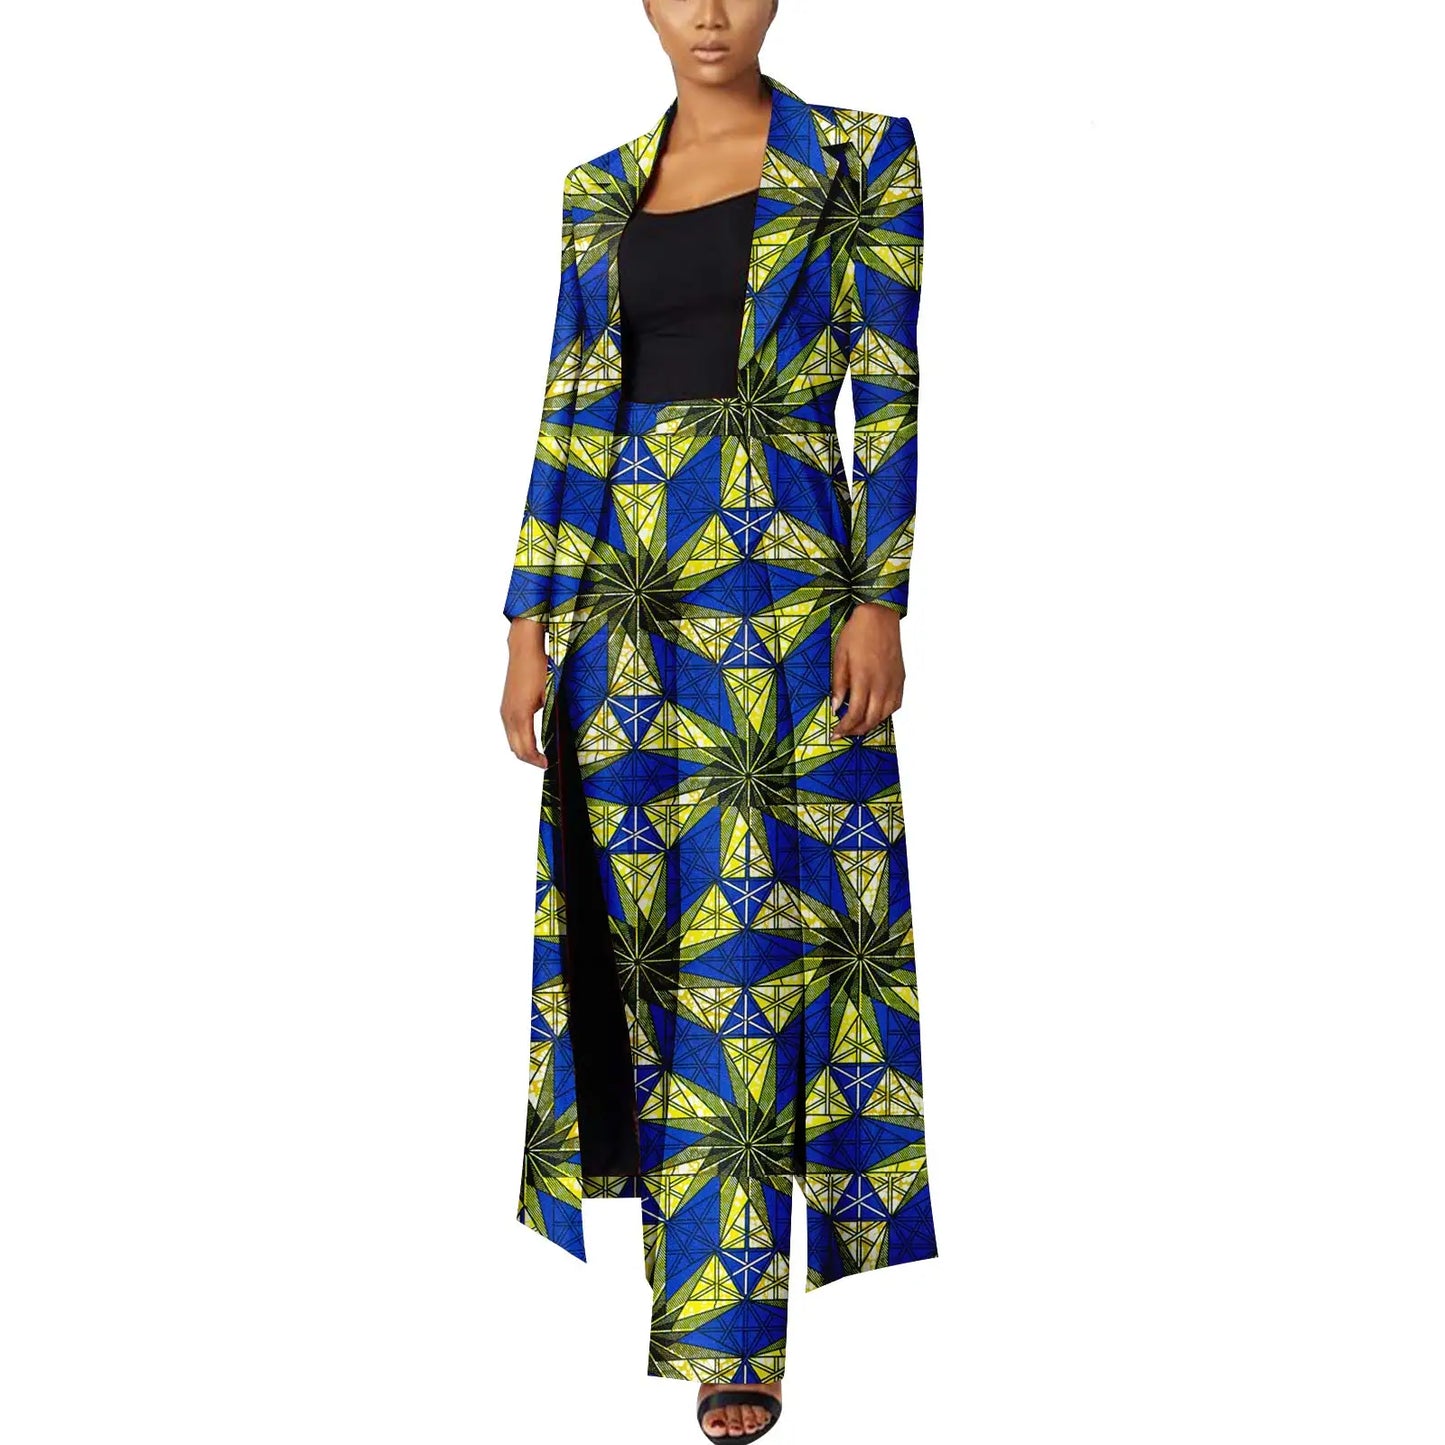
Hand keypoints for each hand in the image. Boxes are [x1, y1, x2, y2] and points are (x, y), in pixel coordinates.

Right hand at [501, 619, 548, 766]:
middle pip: (516, 749)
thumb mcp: (551, 693)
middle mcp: (508, 716)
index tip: (549, 764)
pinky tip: (531, 739)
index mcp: (520, 715)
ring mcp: (504, 711)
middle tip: (546, 762)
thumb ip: (553, 715)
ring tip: (540, 754)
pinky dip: (519, 740)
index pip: (526, 748)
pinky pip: (510, 731)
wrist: (524, 650)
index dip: (537, 760)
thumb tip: (561, 735)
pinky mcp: (505, 707)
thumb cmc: (539, 669)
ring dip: (524, 750)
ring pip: (511, 741)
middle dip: (530, 759)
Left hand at [831, 603, 904, 739]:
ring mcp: (894, 682)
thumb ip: (839, 684)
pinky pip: (895, 704)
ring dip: (871, 724)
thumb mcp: (840, 657)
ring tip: (858, 726)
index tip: (836, 733)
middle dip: (856, 730)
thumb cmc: (857, 633)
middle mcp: (882, 684)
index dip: (845, 727)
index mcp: (864, 679)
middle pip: (871, 719)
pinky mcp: (900, 679)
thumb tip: (837, 707)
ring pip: (885, 715)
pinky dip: (885, 714)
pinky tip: (875, 713)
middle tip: (845, 733)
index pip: (855, 713)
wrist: (880, 616)